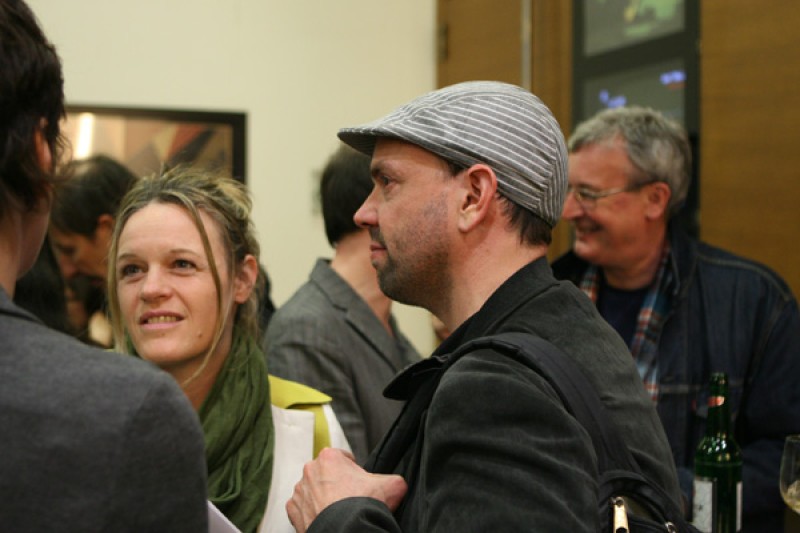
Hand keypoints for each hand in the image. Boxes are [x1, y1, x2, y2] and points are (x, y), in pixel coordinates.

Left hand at [287, 447, 407, 531]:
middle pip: (327, 473)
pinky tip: (328, 519)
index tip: (359, 483)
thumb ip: (393, 478)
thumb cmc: (363, 506)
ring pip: (313, 491)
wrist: (346, 532)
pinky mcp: (293, 510)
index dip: (354, 471)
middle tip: (350, 499)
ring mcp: (300, 491)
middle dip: (337, 484)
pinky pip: (303, 508)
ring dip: (323, 498)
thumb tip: (397, 483)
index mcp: (329, 457)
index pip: (343, 458)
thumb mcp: (391, 485)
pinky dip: (313, 513)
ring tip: (338, 511)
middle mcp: (310, 470)